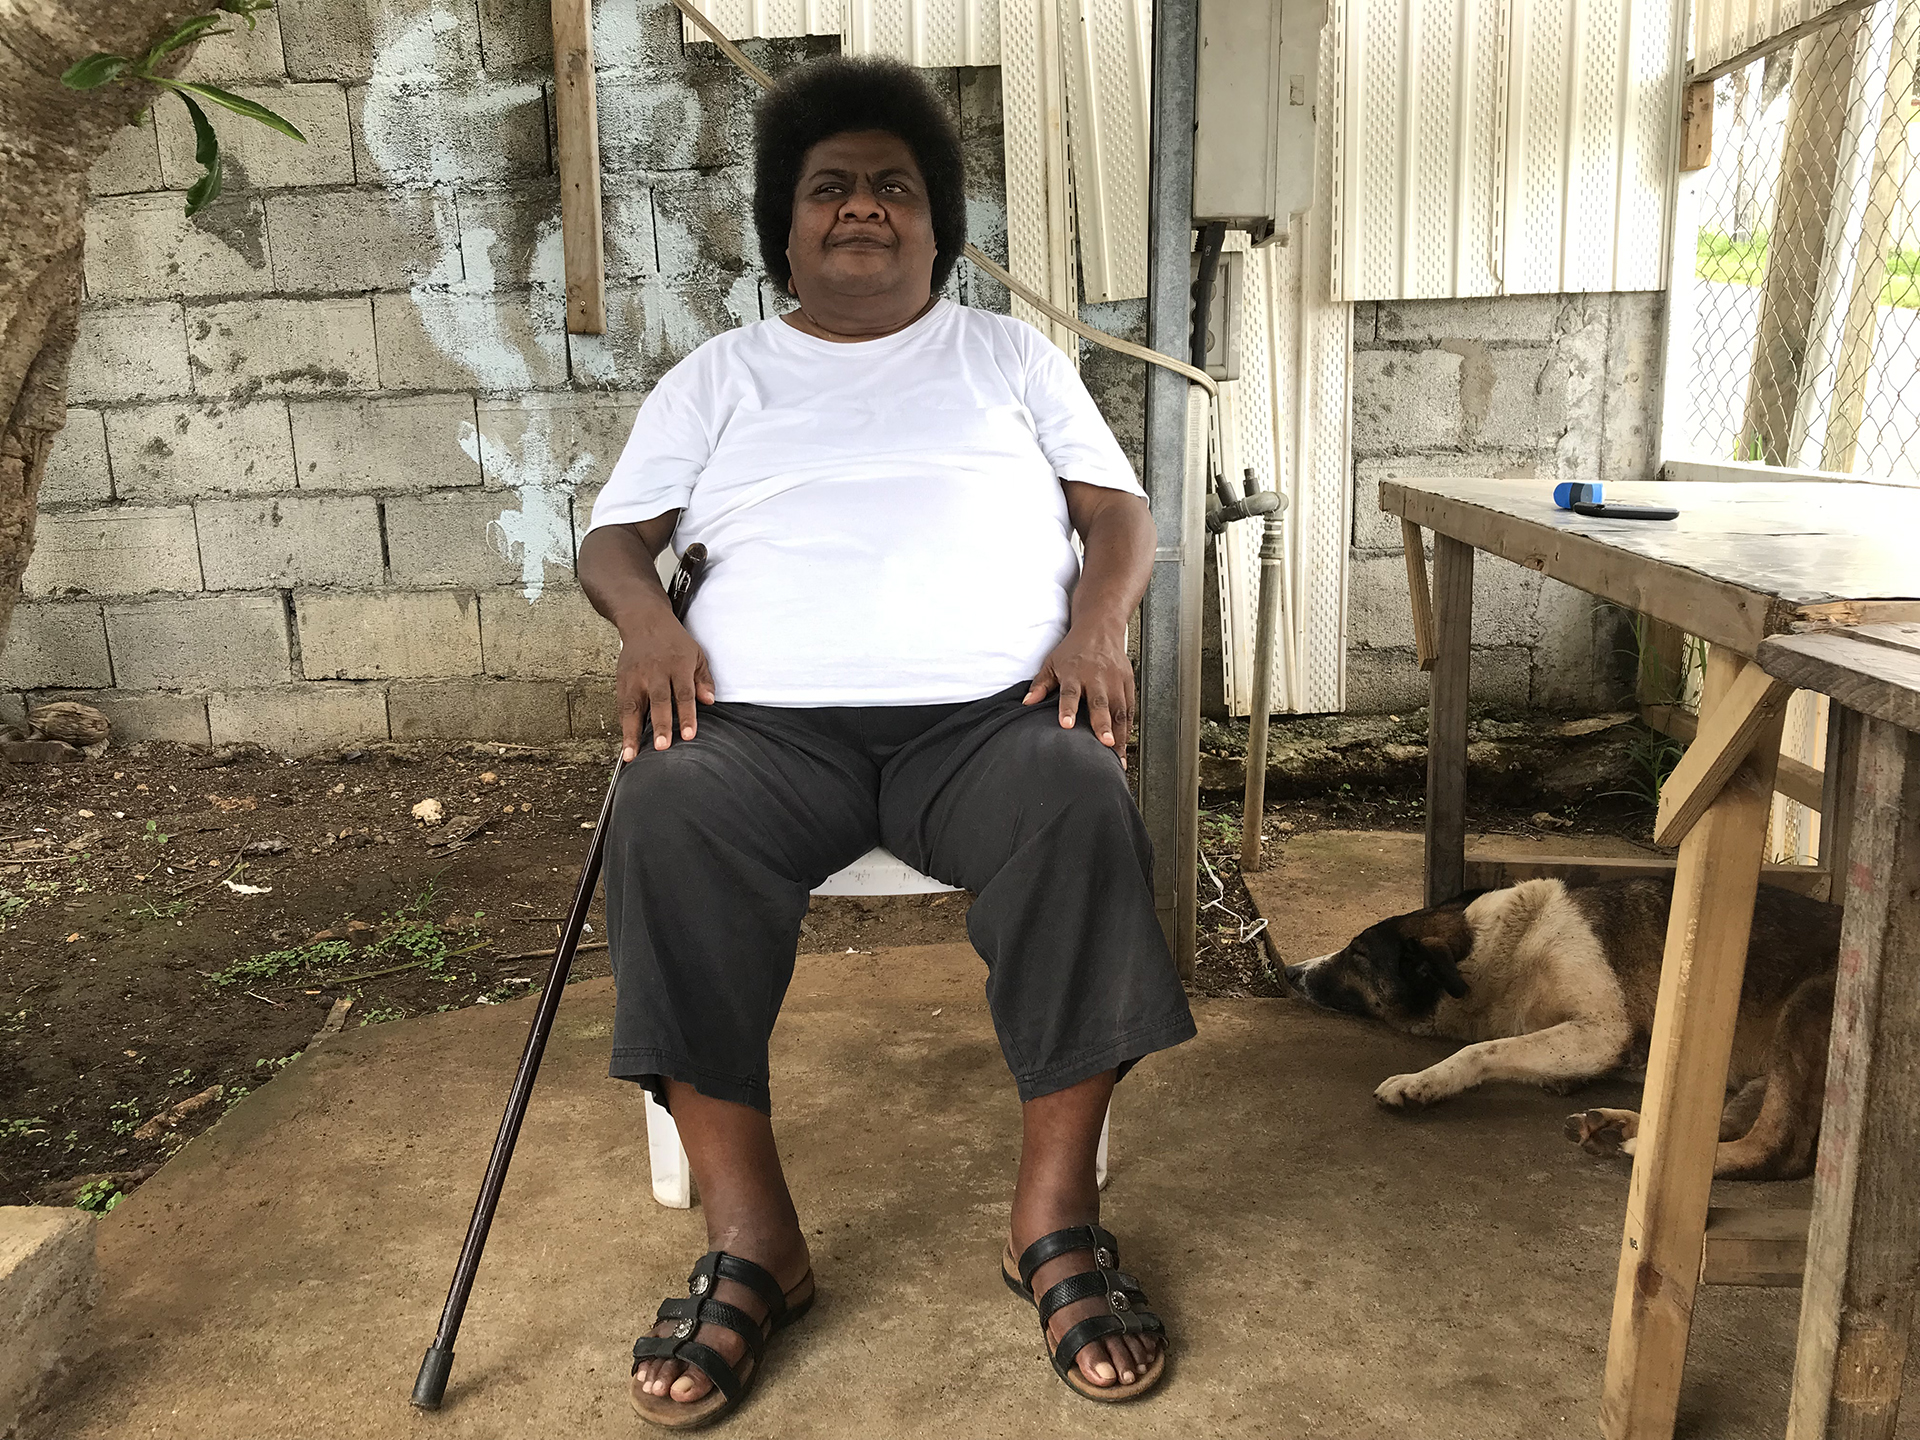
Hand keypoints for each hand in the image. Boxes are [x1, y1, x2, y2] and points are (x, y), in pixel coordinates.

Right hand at [616, 607, 715, 760]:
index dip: (687, 715)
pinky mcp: (621, 680)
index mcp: (678, 665)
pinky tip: (626, 744)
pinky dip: (623, 726)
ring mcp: (636, 677)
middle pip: (658, 701)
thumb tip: (710, 701)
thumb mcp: (696, 654)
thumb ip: (703, 679)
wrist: (644, 620)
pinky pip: (622, 706)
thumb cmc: (673, 641)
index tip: (688, 735)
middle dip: (660, 725)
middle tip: (662, 747)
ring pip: (634, 707)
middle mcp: (655, 672)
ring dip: (632, 733)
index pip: (684, 694)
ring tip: (631, 755)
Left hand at [1023, 624, 1132, 766]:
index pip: (1070, 693)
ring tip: (1116, 756)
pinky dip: (1127, 728)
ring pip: (1119, 709)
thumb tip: (1027, 702)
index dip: (1068, 709)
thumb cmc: (1075, 649)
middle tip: (1104, 743)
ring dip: (1118, 734)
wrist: (1100, 628)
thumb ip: (1041, 684)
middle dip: (1103, 724)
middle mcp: (1097, 677)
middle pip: (1100, 703)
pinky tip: (1123, 745)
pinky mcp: (1128, 684)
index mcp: (1075, 672)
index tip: (1067, 724)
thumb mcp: (1052, 662)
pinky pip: (1129, 709)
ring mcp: (1115, 681)